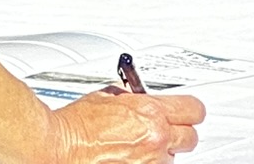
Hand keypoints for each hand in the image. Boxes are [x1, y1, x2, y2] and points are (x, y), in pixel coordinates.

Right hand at [44, 90, 204, 163]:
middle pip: (191, 137)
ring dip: (160, 152)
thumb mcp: (107, 97)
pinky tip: (130, 158)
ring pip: (171, 158)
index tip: (186, 111)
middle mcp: (155, 139)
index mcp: (150, 112)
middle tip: (165, 130)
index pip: (193, 109)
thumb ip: (130, 99)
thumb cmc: (76, 125)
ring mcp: (149, 163)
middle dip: (178, 133)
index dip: (189, 110)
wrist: (59, 147)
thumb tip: (136, 98)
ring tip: (138, 147)